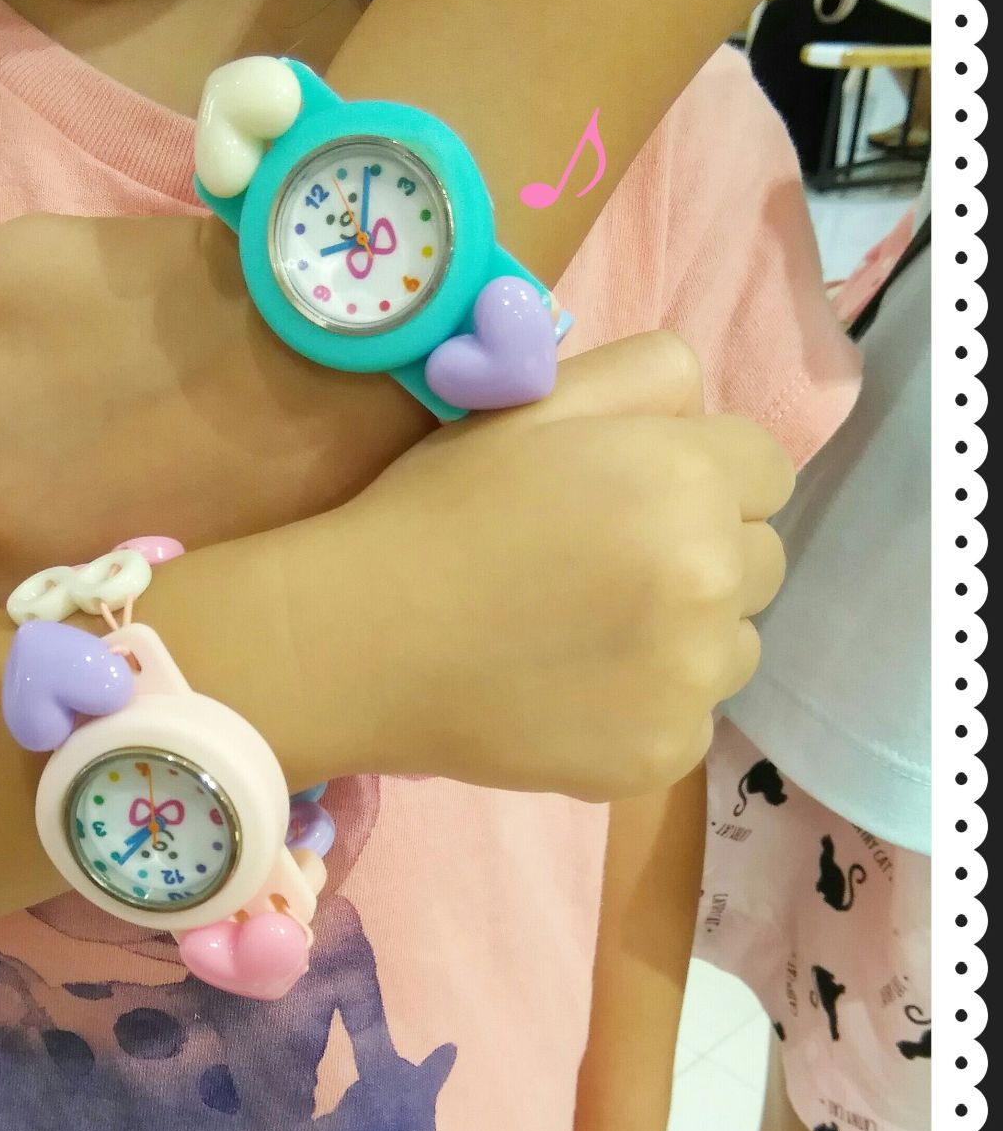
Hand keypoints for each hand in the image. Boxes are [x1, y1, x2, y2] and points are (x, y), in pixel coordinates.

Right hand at [0, 212, 427, 606]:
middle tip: (138, 412)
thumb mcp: (187, 576)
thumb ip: (113, 574)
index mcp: (19, 567)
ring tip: (144, 350)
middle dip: (53, 439)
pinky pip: (18, 282)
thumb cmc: (286, 487)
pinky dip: (62, 283)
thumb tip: (102, 559)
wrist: (328, 358)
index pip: (9, 548)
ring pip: (3, 371)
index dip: (67, 510)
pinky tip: (139, 292)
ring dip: (52, 363)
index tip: (116, 482)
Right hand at [330, 330, 792, 799]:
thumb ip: (644, 375)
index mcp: (686, 477)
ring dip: (685, 637)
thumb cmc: (438, 512)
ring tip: (588, 637)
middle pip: (762, 562)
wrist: (362, 643)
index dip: (705, 479)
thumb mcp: (532, 404)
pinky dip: (647, 709)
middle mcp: (710, 577)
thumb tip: (706, 411)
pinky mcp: (663, 755)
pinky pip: (691, 720)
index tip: (635, 502)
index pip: (768, 473)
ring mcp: (692, 678)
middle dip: (704, 556)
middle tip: (606, 571)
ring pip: (734, 646)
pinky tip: (573, 694)